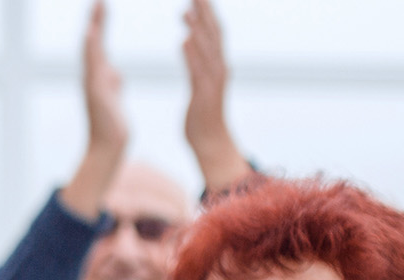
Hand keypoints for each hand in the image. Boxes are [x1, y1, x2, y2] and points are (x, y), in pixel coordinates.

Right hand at [58, 2, 129, 220]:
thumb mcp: (115, 95)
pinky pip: (91, 66)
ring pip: (90, 51)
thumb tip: (114, 73)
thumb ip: (112, 80)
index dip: (101, 22)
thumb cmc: (113, 124)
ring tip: (95, 9)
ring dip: (92, 30)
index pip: (100, 42)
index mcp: (100, 74)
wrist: (109, 147)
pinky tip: (90, 35)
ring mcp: (91, 83)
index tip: (102, 2)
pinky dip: (90, 49)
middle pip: (92, 42)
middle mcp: (92, 76)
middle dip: (96, 20)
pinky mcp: (94, 92)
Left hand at [181, 0, 250, 193]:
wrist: (210, 143)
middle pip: (214, 34)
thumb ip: (194, 59)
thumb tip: (187, 39)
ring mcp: (214, 81)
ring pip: (208, 49)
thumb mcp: (197, 80)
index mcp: (216, 65)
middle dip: (205, 12)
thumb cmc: (201, 114)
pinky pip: (198, 71)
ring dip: (199, 28)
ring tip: (188, 9)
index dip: (206, 12)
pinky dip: (193, 54)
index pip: (212, 32)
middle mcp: (219, 69)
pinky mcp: (205, 94)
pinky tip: (184, 39)